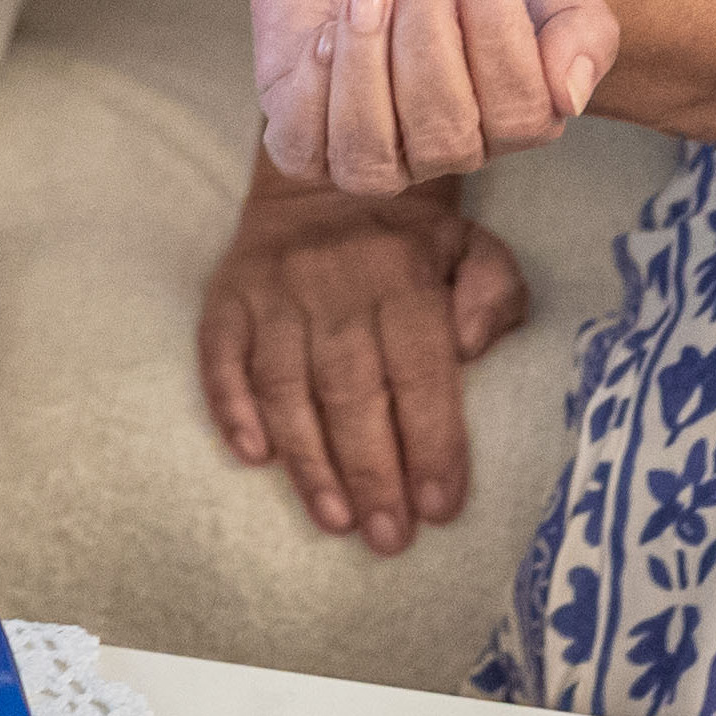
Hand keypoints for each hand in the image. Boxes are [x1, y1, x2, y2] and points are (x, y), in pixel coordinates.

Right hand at [199, 165, 528, 552]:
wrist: (322, 177)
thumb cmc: (409, 241)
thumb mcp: (474, 249)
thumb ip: (494, 296)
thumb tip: (472, 347)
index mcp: (402, 274)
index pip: (419, 371)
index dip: (431, 443)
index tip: (441, 509)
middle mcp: (334, 281)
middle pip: (351, 389)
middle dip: (372, 473)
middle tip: (387, 538)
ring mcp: (273, 290)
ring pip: (287, 384)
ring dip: (309, 458)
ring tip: (334, 519)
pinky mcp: (227, 296)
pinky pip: (221, 355)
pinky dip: (232, 406)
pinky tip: (253, 456)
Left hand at [252, 0, 619, 191]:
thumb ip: (577, 21)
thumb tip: (571, 96)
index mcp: (513, 110)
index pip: (521, 118)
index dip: (501, 44)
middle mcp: (445, 140)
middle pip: (447, 138)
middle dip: (430, 45)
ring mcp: (372, 140)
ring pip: (370, 162)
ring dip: (367, 73)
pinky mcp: (304, 121)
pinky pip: (302, 151)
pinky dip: (314, 93)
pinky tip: (325, 29)